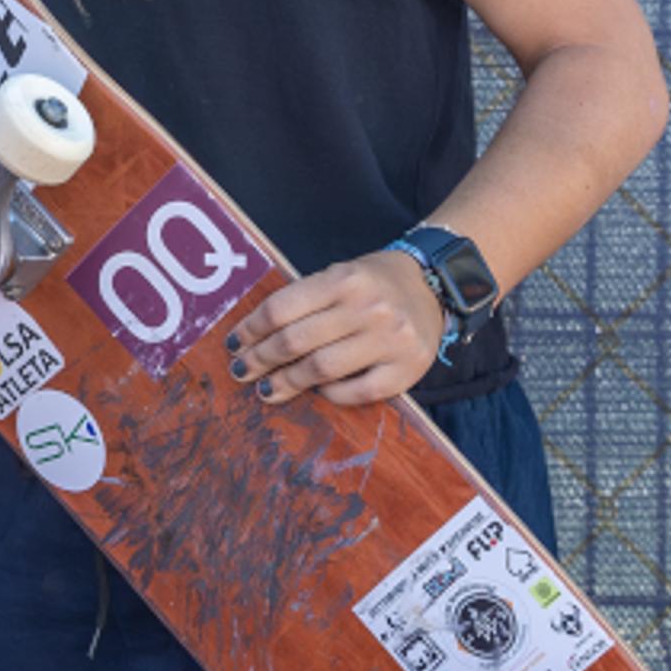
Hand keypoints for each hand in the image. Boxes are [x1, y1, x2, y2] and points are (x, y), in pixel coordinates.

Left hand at [228, 252, 447, 405]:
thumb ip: (304, 301)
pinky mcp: (406, 369)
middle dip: (260, 359)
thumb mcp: (340, 276)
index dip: (251, 330)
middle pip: (296, 341)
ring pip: (321, 369)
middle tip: (242, 371)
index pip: (282, 308)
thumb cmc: (374, 285)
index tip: (234, 344)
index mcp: (344, 279)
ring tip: (266, 390)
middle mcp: (368, 307)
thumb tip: (253, 339)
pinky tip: (317, 392)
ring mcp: (390, 340)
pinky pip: (357, 392)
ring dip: (287, 383)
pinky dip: (331, 395)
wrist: (435, 288)